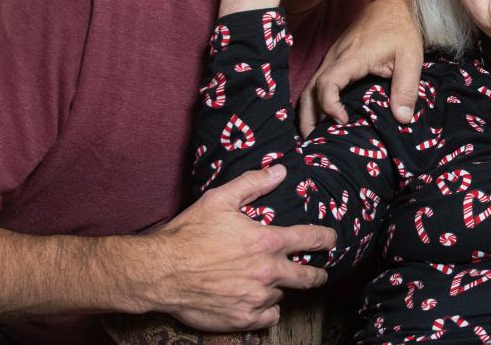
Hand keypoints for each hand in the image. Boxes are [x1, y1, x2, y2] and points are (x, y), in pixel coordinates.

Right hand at [142, 166, 335, 331]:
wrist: (159, 272)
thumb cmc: (188, 234)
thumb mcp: (219, 200)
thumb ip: (253, 184)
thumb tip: (280, 171)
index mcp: (267, 242)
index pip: (312, 239)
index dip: (327, 239)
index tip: (331, 240)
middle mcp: (268, 272)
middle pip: (309, 277)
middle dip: (316, 274)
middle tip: (317, 273)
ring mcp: (256, 298)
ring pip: (283, 295)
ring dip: (278, 288)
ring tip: (265, 282)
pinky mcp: (243, 318)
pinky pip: (269, 318)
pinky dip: (266, 311)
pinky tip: (256, 301)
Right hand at [299, 0, 422, 133]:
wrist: (397, 6)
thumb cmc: (404, 30)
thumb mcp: (412, 58)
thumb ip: (406, 88)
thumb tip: (402, 118)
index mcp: (353, 57)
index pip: (327, 83)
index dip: (329, 105)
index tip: (342, 120)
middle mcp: (336, 55)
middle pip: (310, 88)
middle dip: (308, 116)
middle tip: (313, 142)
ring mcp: (333, 54)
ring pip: (311, 84)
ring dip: (308, 109)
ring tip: (313, 134)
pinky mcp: (335, 55)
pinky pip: (318, 78)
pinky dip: (315, 98)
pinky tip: (322, 114)